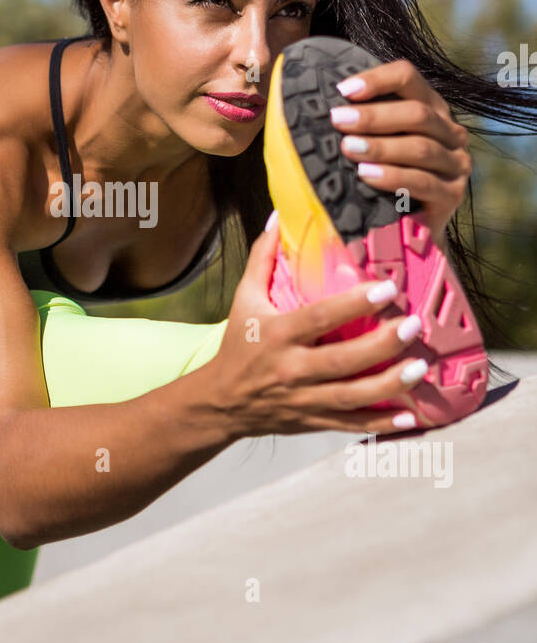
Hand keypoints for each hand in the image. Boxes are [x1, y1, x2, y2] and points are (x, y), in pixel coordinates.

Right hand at [212, 216, 429, 435]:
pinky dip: (381, 423)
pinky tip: (412, 419)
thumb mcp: (244, 298)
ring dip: (389, 384)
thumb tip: (278, 217)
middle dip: (382, 345)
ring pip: (352, 396)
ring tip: (420, 368)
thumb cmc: (239, 344)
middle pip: (342, 360)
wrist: (221, 402)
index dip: (354, 304)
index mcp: (277, 334)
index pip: (320, 317)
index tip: (387, 288)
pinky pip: (351, 425)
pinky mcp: (313, 421)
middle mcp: (291, 369)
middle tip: (414, 326)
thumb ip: (263, 257)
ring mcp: (304, 400)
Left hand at [330, 57, 471, 246]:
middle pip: (417, 113)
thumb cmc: (382, 177)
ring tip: (348, 148)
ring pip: (421, 147)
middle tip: (337, 120)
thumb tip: (315, 101)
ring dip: (381, 146)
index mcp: (431, 107)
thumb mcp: (373, 142)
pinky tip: (366, 175)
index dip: (377, 79)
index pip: (408, 78)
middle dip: (374, 116)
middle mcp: (450, 131)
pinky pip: (422, 182)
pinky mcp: (453, 194)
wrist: (408, 226)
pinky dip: (392, 176)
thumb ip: (358, 121)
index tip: (343, 89)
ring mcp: (456, 163)